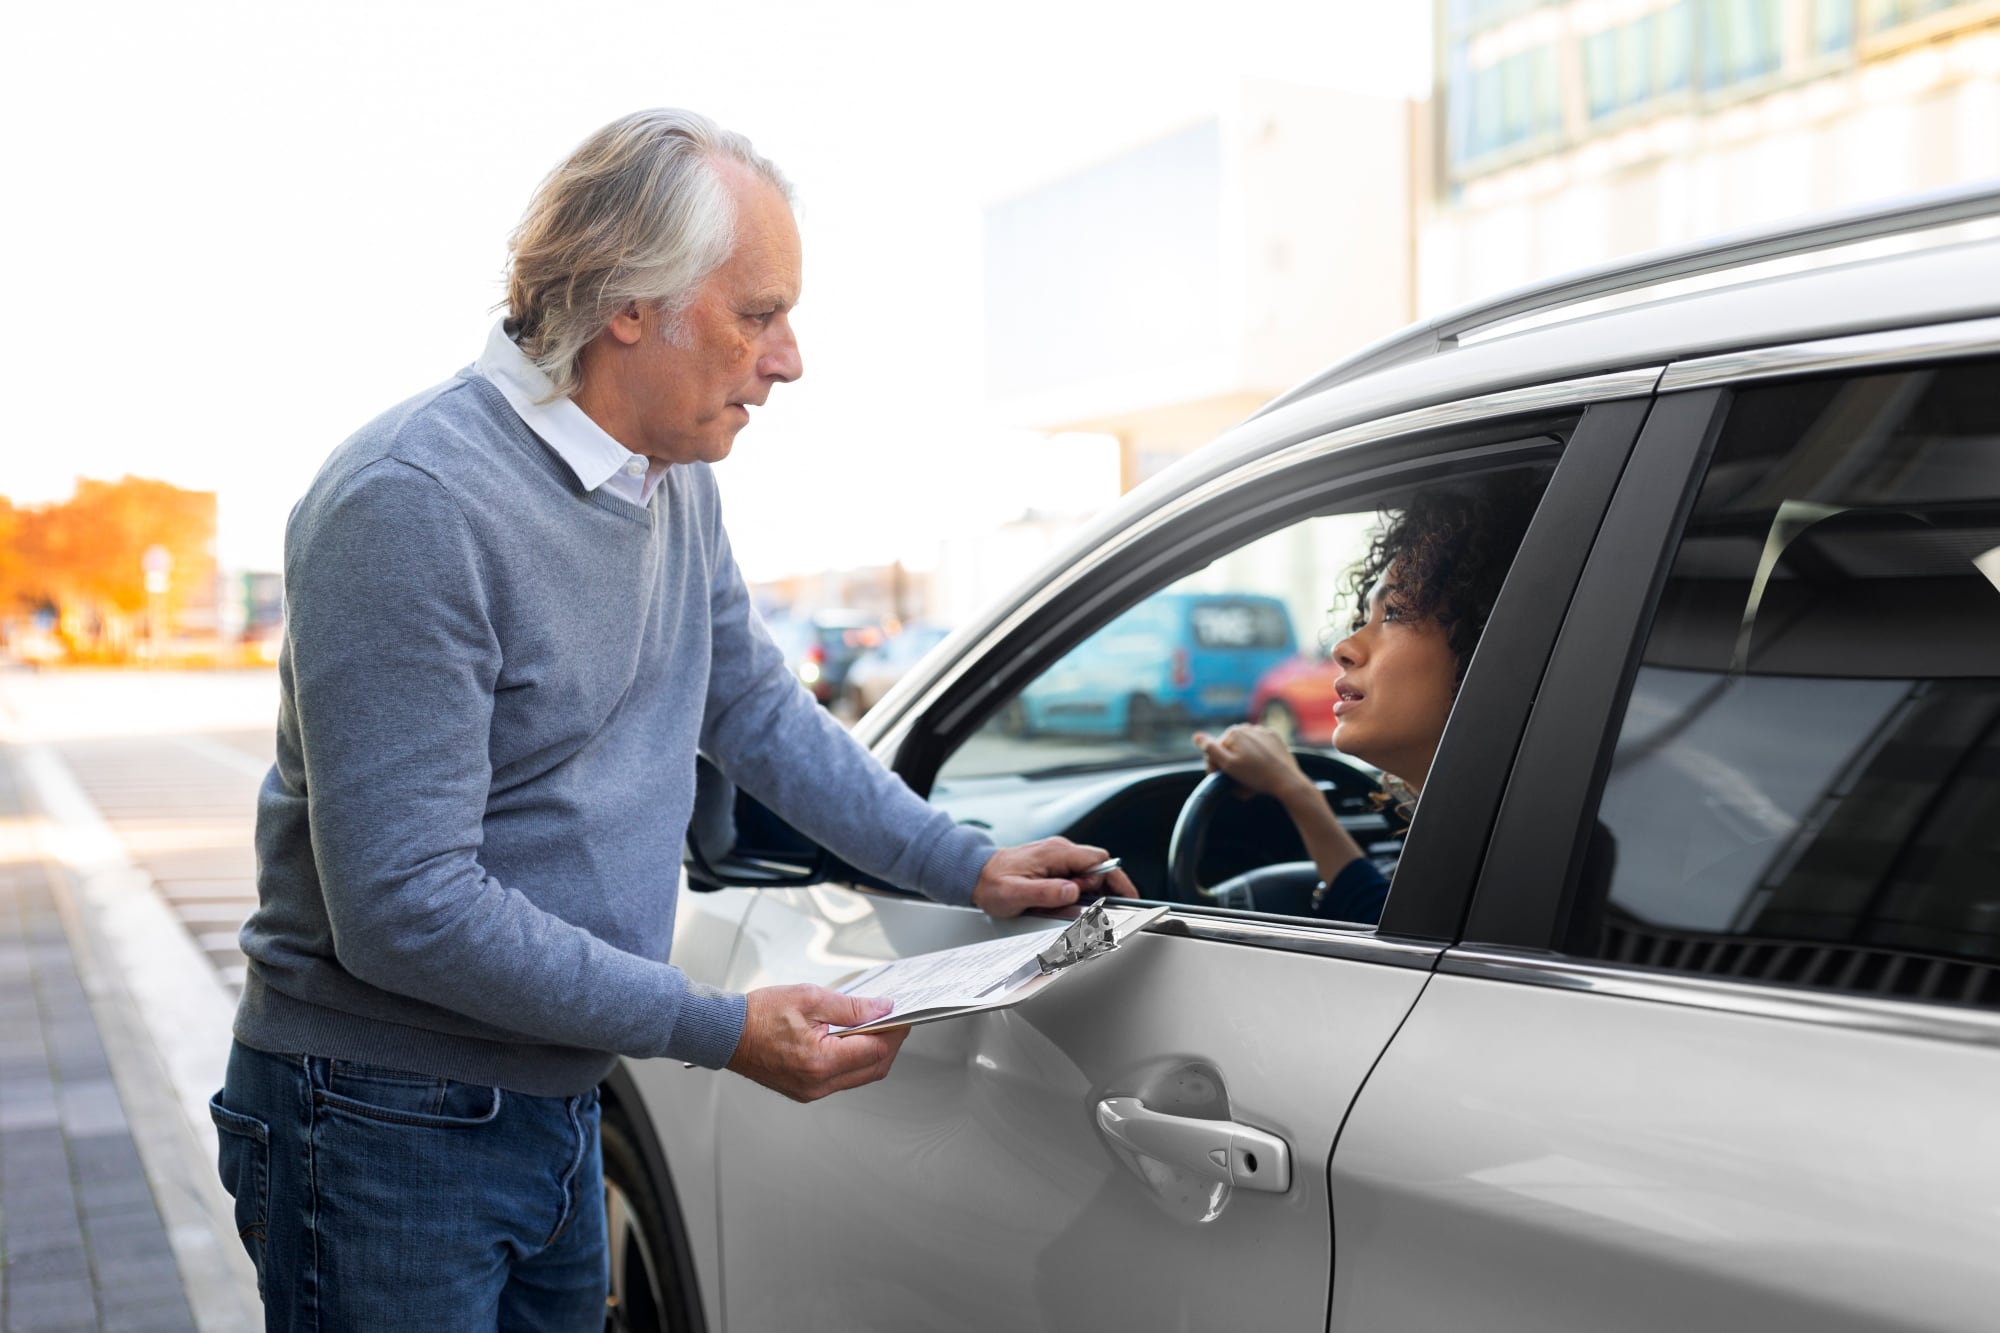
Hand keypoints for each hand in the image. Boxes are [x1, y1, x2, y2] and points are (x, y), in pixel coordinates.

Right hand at [726, 984, 909, 1102]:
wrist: (725, 1034)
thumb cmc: (759, 1015)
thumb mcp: (810, 998)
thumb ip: (851, 1007)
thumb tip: (882, 1009)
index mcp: (820, 1061)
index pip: (875, 1050)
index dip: (894, 1032)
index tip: (903, 1015)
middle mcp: (818, 1083)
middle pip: (873, 1068)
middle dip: (889, 1044)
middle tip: (894, 1020)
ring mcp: (811, 1091)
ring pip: (860, 1076)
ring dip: (872, 1052)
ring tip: (874, 1026)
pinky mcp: (806, 1091)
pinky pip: (842, 1078)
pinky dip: (853, 1060)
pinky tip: (852, 1040)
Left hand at [972, 836, 1139, 918]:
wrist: (975, 874)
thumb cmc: (992, 883)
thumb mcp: (1016, 893)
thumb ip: (1046, 893)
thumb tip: (1073, 890)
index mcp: (1055, 853)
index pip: (1099, 861)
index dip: (1117, 879)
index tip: (1128, 896)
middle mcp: (1060, 851)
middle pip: (1099, 867)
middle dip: (1102, 890)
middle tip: (1091, 910)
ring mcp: (1057, 856)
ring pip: (1088, 873)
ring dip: (1088, 893)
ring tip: (1069, 908)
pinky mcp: (1054, 865)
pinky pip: (1077, 876)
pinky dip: (1080, 891)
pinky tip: (1066, 904)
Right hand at [1193, 725, 1314, 803]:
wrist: (1286, 781)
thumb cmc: (1257, 775)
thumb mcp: (1228, 765)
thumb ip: (1210, 749)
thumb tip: (1196, 736)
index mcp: (1233, 733)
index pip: (1215, 751)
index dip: (1214, 769)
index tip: (1221, 782)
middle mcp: (1247, 728)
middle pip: (1231, 751)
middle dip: (1231, 769)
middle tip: (1238, 787)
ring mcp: (1262, 733)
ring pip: (1245, 751)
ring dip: (1243, 766)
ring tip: (1250, 784)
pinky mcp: (1275, 740)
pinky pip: (1259, 750)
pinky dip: (1257, 761)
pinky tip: (1261, 774)